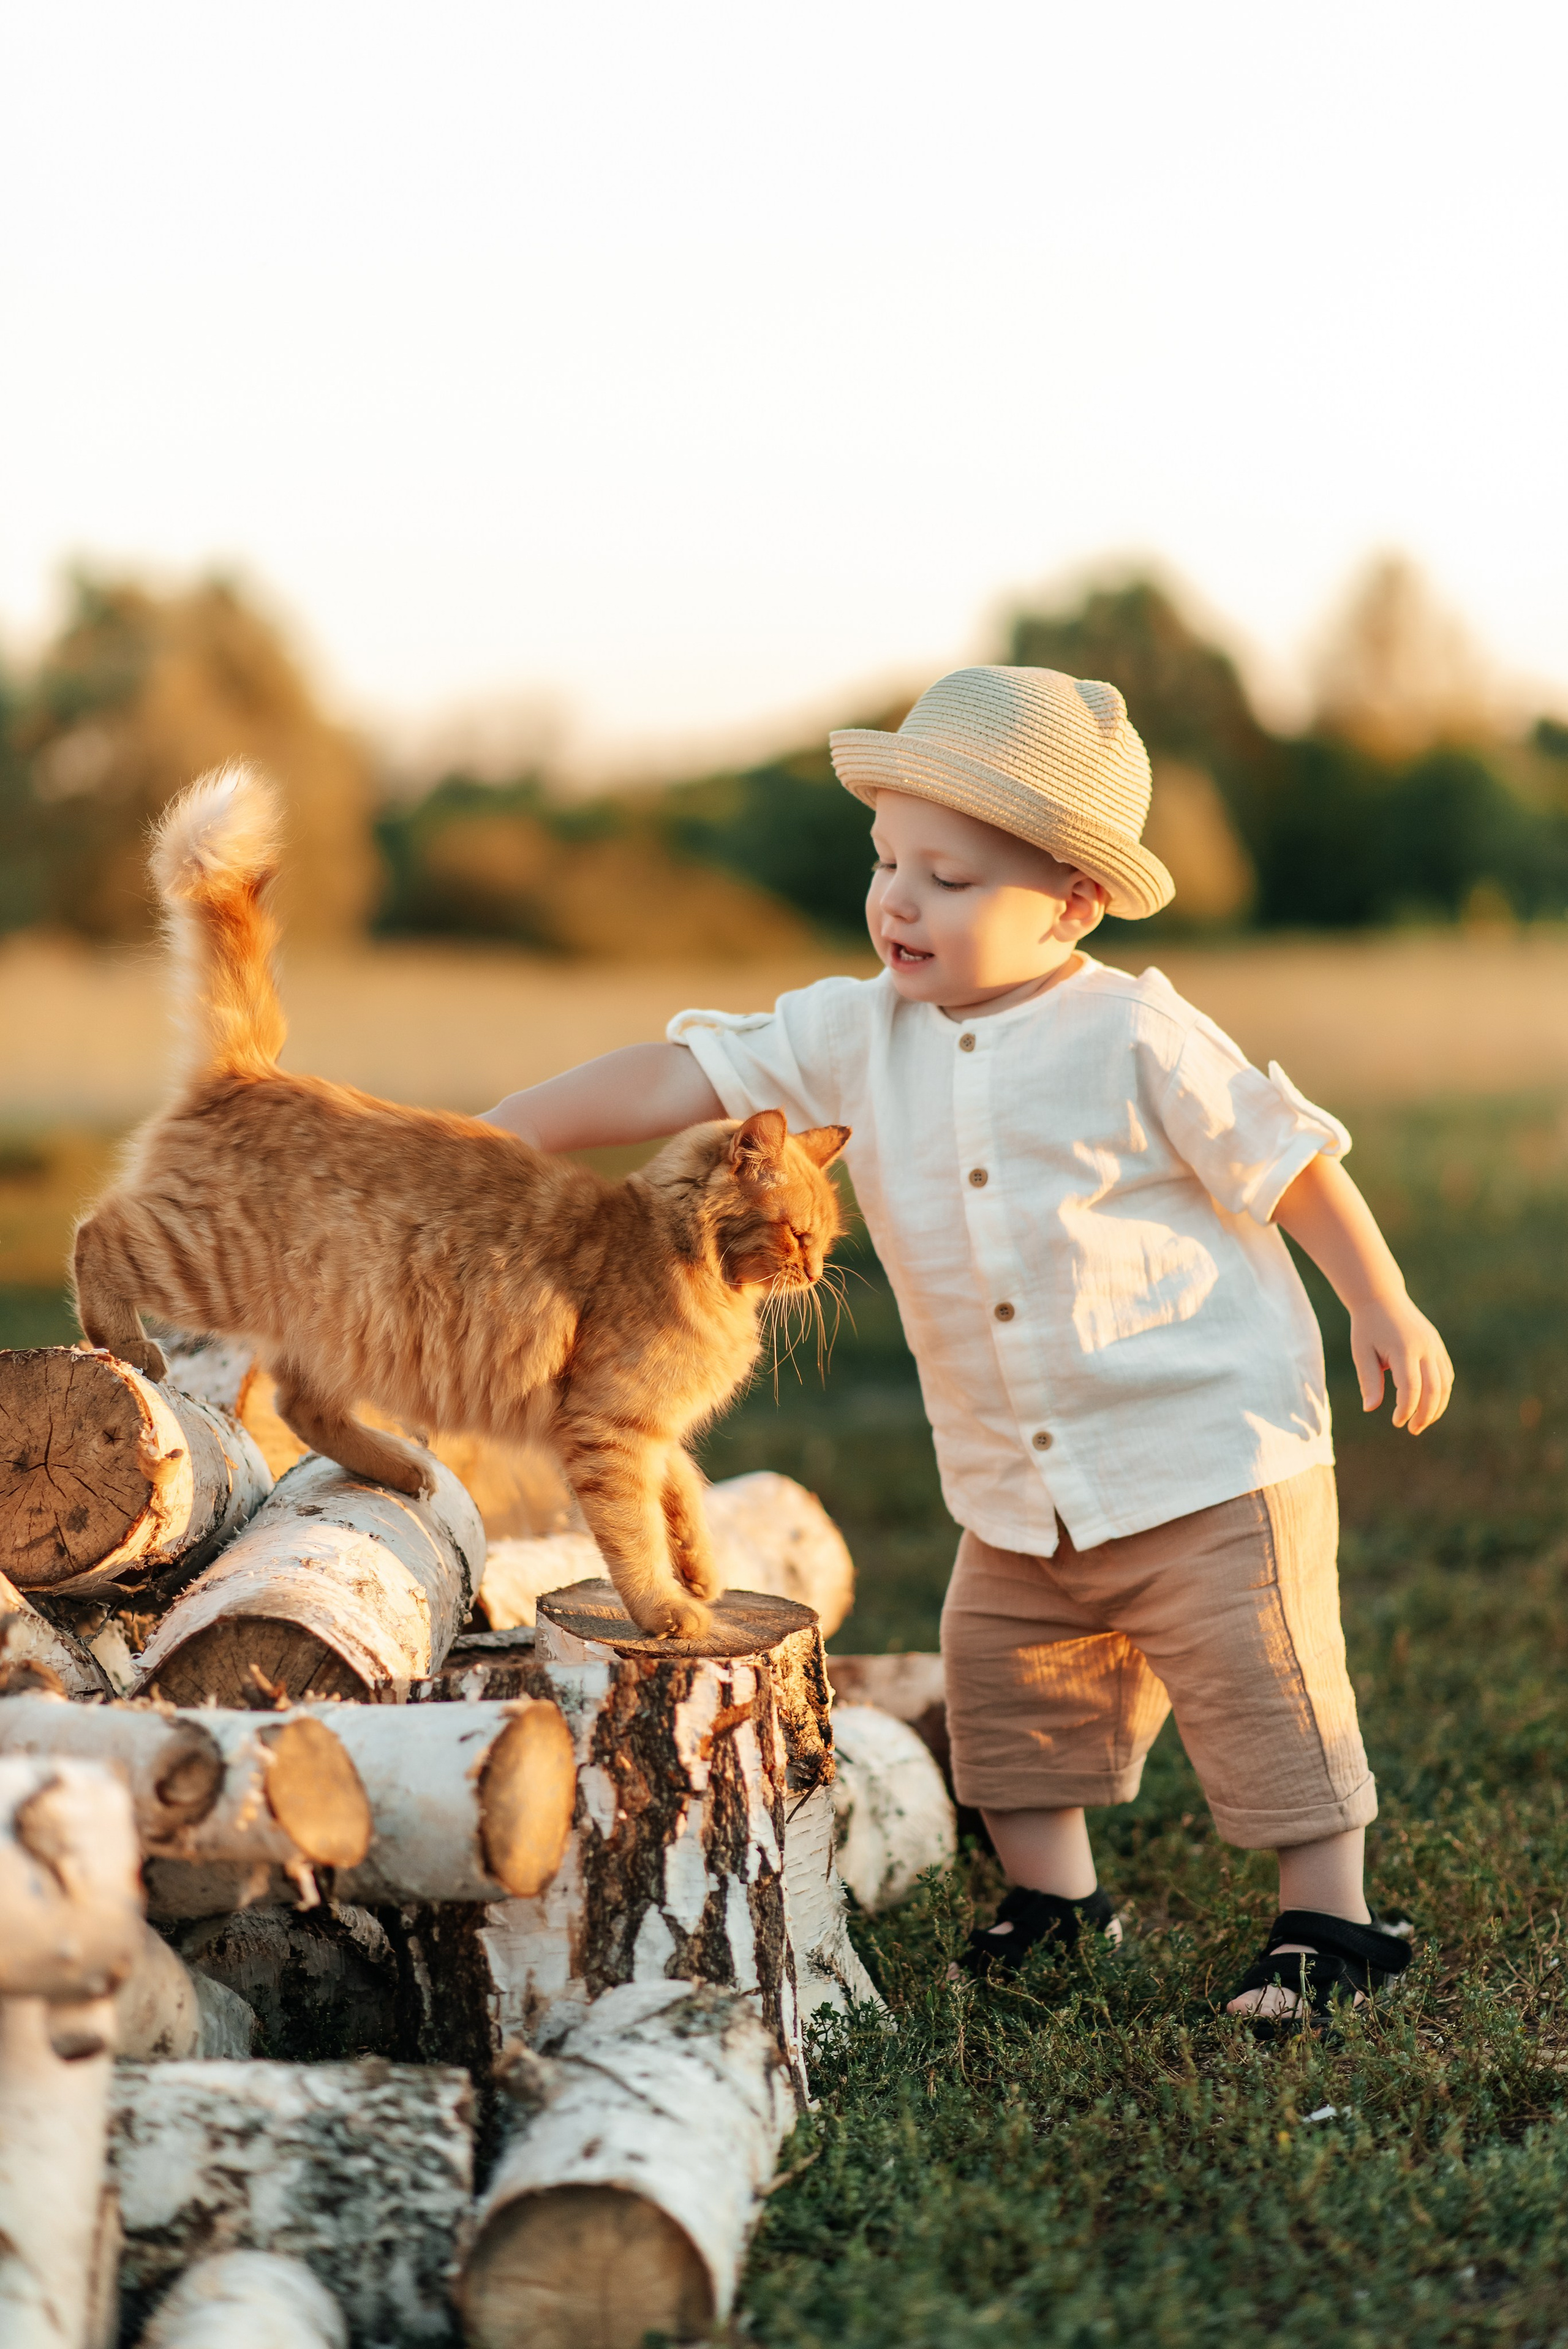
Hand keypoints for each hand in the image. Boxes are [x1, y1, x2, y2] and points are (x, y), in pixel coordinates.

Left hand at [1348, 1291, 1452, 1432]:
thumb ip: (1369, 1380)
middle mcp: (1425, 1348)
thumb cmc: (1367, 1327)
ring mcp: (1435, 1346)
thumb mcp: (1362, 1353)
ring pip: (1445, 1383)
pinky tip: (1429, 1404)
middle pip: (1434, 1389)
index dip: (1406, 1409)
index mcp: (1404, 1349)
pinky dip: (1441, 1392)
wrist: (1381, 1297)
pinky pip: (1446, 1374)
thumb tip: (1370, 1408)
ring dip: (1437, 1407)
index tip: (1396, 1422)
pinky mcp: (1438, 1346)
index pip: (1411, 1388)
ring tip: (1422, 1422)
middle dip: (1426, 1414)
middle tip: (1413, 1430)